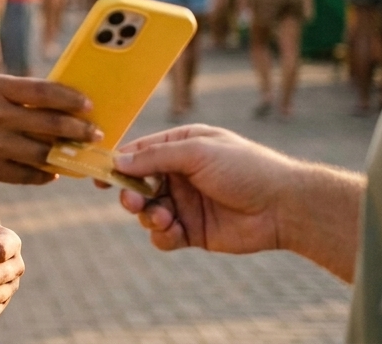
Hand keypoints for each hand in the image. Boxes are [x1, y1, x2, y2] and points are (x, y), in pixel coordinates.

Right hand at [0, 76, 99, 184]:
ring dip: (65, 156)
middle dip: (78, 131)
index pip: (44, 91)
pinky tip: (53, 172)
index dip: (71, 99)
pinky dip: (44, 175)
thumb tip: (57, 100)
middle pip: (49, 124)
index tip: (89, 105)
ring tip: (78, 155)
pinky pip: (26, 175)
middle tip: (95, 134)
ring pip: (41, 153)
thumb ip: (13, 92)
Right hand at [111, 124, 298, 254]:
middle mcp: (180, 174)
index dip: (117, 163)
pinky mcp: (193, 231)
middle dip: (130, 193)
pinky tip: (173, 231)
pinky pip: (164, 235)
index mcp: (181, 147)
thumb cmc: (245, 168)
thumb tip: (118, 160)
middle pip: (138, 184)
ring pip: (148, 211)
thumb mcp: (197, 152)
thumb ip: (155, 157)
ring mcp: (186, 203)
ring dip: (148, 215)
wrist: (284, 207)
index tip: (97, 175)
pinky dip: (162, 235)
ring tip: (162, 217)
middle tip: (131, 200)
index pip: (140, 152)